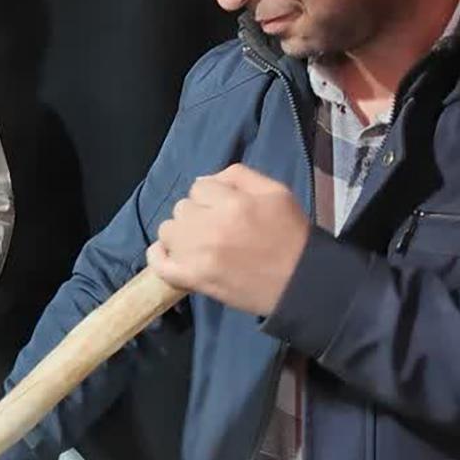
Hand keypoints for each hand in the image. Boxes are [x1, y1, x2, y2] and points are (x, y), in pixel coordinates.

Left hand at [145, 164, 309, 315]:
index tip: (225, 209)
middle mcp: (210, 226)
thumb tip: (204, 180)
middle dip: (197, 214)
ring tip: (200, 243)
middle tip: (216, 227)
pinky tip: (168, 253)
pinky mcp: (193, 279)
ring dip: (180, 234)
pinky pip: (159, 263)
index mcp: (232, 203)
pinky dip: (159, 256)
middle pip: (181, 207)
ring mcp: (198, 255)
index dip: (211, 197)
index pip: (199, 187)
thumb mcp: (275, 191)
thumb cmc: (290, 234)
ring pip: (168, 231)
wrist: (300, 283)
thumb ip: (239, 176)